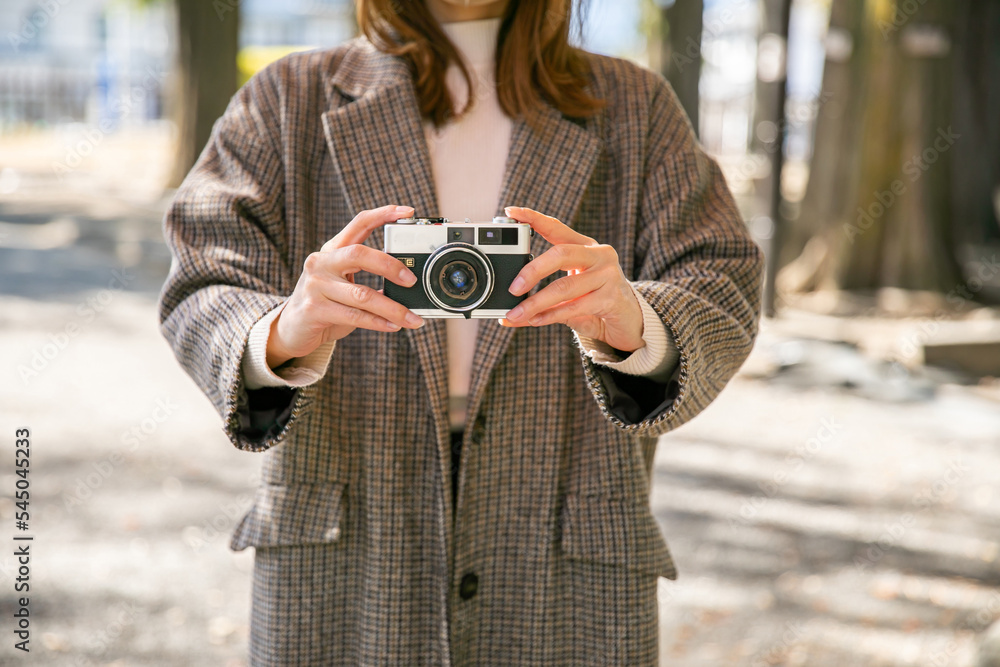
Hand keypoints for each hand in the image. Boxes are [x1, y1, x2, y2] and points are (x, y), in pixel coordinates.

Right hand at [266, 205, 423, 367]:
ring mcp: (315, 285)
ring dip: (393, 309)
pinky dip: (379, 322)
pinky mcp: (314, 310)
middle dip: (390, 266)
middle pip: (359, 253)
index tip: (409, 212)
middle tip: (412, 280)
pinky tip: (394, 326)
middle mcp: (321, 263)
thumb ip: (368, 279)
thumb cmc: (325, 305)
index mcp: (332, 250)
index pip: (359, 223)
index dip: (384, 214)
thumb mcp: (343, 285)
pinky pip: (355, 316)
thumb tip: (407, 284)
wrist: (292, 330)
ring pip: (362, 294)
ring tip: (413, 319)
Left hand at [500, 206, 644, 352]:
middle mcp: (599, 255)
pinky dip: (551, 316)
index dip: (534, 218)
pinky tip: (535, 321)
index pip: (557, 228)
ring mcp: (608, 275)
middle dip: (532, 271)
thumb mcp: (569, 294)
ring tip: (517, 314)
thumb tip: (508, 313)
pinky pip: (574, 307)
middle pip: (560, 253)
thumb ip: (543, 297)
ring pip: (564, 286)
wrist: (629, 322)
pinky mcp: (611, 298)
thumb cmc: (596, 302)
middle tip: (513, 288)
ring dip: (536, 303)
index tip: (512, 211)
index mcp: (586, 246)